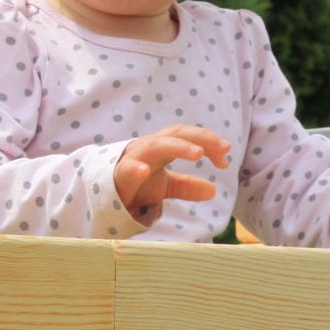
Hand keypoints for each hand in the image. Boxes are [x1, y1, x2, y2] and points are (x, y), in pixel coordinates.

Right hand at [115, 126, 231, 213]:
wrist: (104, 195)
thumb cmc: (135, 185)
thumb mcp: (164, 186)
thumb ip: (186, 186)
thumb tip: (213, 190)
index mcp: (162, 147)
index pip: (188, 137)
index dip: (208, 143)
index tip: (226, 159)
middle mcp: (149, 148)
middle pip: (176, 134)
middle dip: (200, 138)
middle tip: (224, 148)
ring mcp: (133, 159)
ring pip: (155, 146)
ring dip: (177, 147)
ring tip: (197, 152)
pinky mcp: (118, 176)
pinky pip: (127, 169)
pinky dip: (135, 168)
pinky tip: (144, 170)